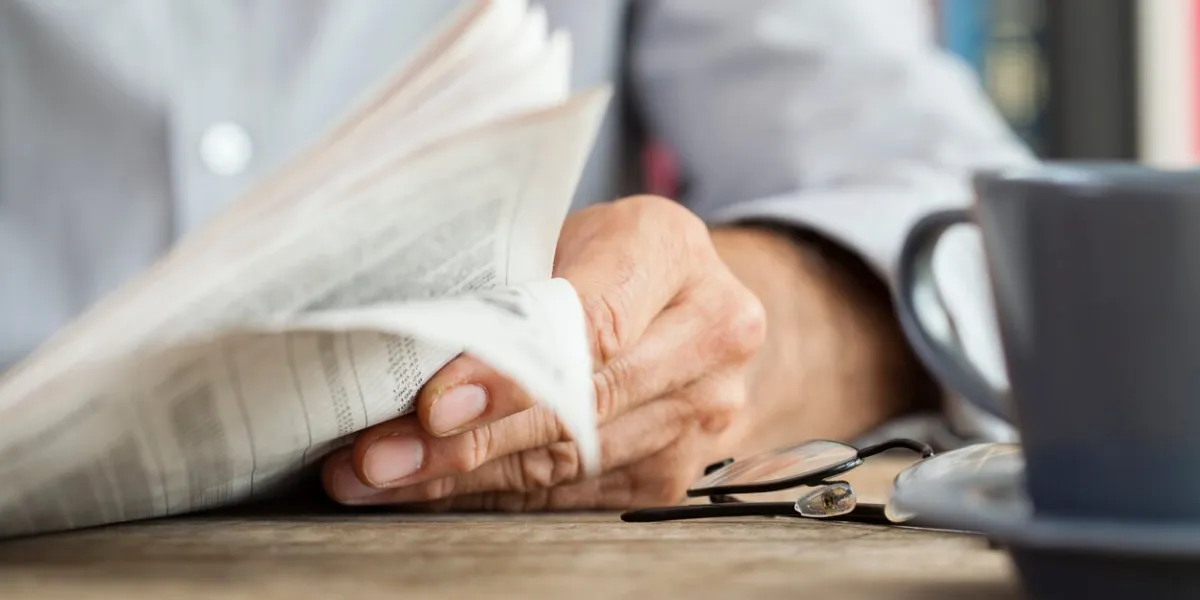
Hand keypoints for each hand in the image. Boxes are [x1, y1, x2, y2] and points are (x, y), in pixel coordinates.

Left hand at [321, 195, 767, 509]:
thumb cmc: (603, 257)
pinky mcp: (674, 473)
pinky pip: (571, 496)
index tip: (435, 405)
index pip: (591, 324)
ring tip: (384, 474)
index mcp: (672, 250)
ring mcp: (701, 414)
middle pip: (582, 405)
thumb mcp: (561, 234)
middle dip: (469, 439)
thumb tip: (402, 347)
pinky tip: (432, 488)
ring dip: (466, 475)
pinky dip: (493, 495)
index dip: (511, 372)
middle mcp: (709, 335)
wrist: (688, 305)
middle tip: (381, 455)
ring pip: (570, 461)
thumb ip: (508, 283)